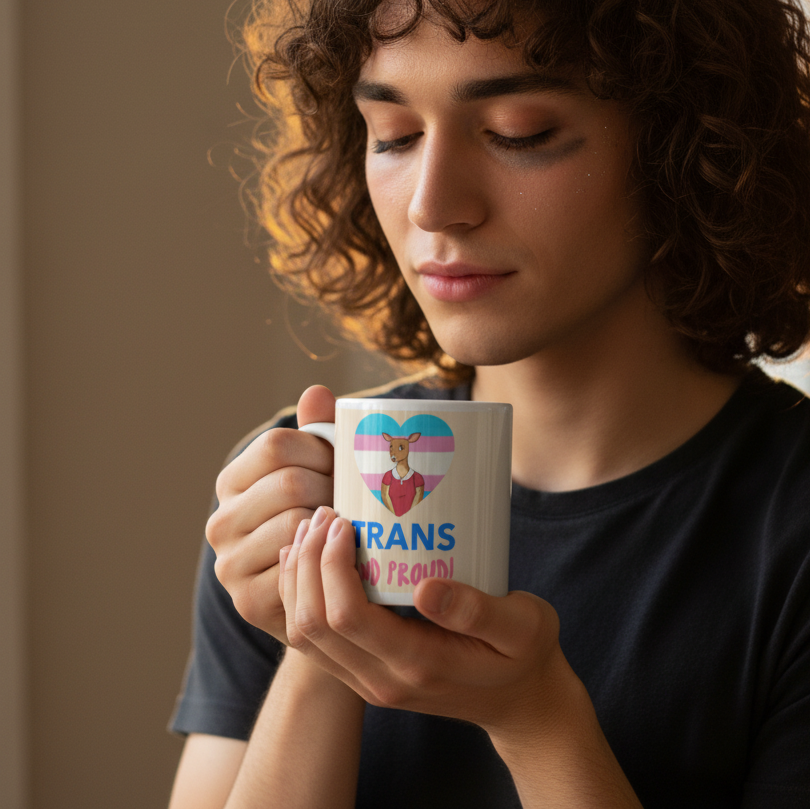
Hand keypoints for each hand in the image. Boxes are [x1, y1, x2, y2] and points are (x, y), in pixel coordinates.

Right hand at [206, 385, 335, 643]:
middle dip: (332, 489)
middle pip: (289, 482)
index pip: (277, 444)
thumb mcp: (321, 475)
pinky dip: (326, 559)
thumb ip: (318, 433)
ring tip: (348, 529)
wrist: (321, 600)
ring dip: (333, 525)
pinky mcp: (248, 601)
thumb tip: (317, 391)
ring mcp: (229, 564)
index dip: (320, 451)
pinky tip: (338, 559)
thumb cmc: (324, 524)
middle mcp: (220, 521)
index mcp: (233, 482)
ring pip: (296, 521)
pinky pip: (299, 565)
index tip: (340, 468)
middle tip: (352, 503)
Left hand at [279, 505, 574, 738]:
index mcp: (416, 666)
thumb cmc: (525, 656)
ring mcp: (368, 681)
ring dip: (297, 578)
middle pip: (312, 624)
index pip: (347, 617)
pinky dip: (299, 598)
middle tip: (323, 516)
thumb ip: (479, 610)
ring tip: (310, 531)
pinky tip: (307, 563)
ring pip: (303, 634)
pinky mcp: (364, 673)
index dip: (332, 565)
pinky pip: (314, 640)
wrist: (521, 704)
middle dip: (307, 563)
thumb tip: (425, 586)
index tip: (344, 522)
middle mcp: (380, 680)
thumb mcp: (524, 628)